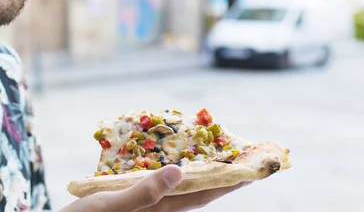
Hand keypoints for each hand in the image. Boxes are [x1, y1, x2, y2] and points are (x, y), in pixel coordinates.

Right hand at [59, 165, 248, 211]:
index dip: (228, 182)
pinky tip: (172, 164)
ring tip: (216, 157)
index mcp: (158, 210)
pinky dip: (175, 173)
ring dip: (201, 174)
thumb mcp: (111, 206)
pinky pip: (163, 186)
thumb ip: (143, 192)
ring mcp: (147, 207)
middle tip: (243, 159)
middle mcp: (158, 210)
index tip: (252, 169)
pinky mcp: (134, 202)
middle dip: (222, 177)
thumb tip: (178, 172)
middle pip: (198, 192)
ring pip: (182, 189)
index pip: (202, 194)